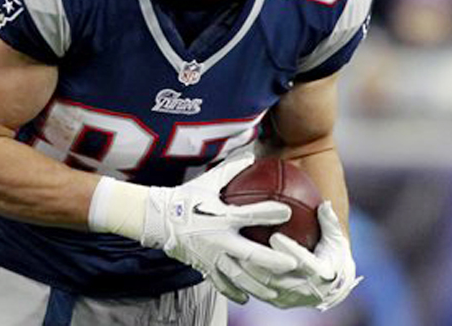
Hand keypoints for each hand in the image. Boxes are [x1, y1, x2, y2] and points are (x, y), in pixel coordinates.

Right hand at [141, 154, 297, 302]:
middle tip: (292, 263)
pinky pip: (221, 284)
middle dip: (271, 261)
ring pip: (239, 276)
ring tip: (278, 291)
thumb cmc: (187, 197)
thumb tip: (251, 154)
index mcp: (220, 216)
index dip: (267, 213)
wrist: (159, 218)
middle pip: (249, 254)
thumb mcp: (208, 180)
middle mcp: (218, 239)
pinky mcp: (204, 267)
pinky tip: (248, 297)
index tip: (287, 211)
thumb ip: (231, 168)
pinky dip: (235, 292)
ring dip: (259, 284)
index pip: (247, 215)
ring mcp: (211, 257)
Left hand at [241, 201, 362, 309]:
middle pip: (278, 278)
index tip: (275, 237)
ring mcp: (289, 298)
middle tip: (245, 245)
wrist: (330, 286)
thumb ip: (329, 223)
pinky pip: (258, 292)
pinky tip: (230, 263)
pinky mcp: (277, 301)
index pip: (304, 263)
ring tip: (232, 253)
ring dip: (248, 272)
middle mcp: (305, 290)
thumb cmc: (330, 255)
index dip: (290, 251)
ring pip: (263, 287)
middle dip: (260, 264)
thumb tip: (324, 203)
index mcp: (320, 273)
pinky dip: (244, 279)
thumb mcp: (335, 239)